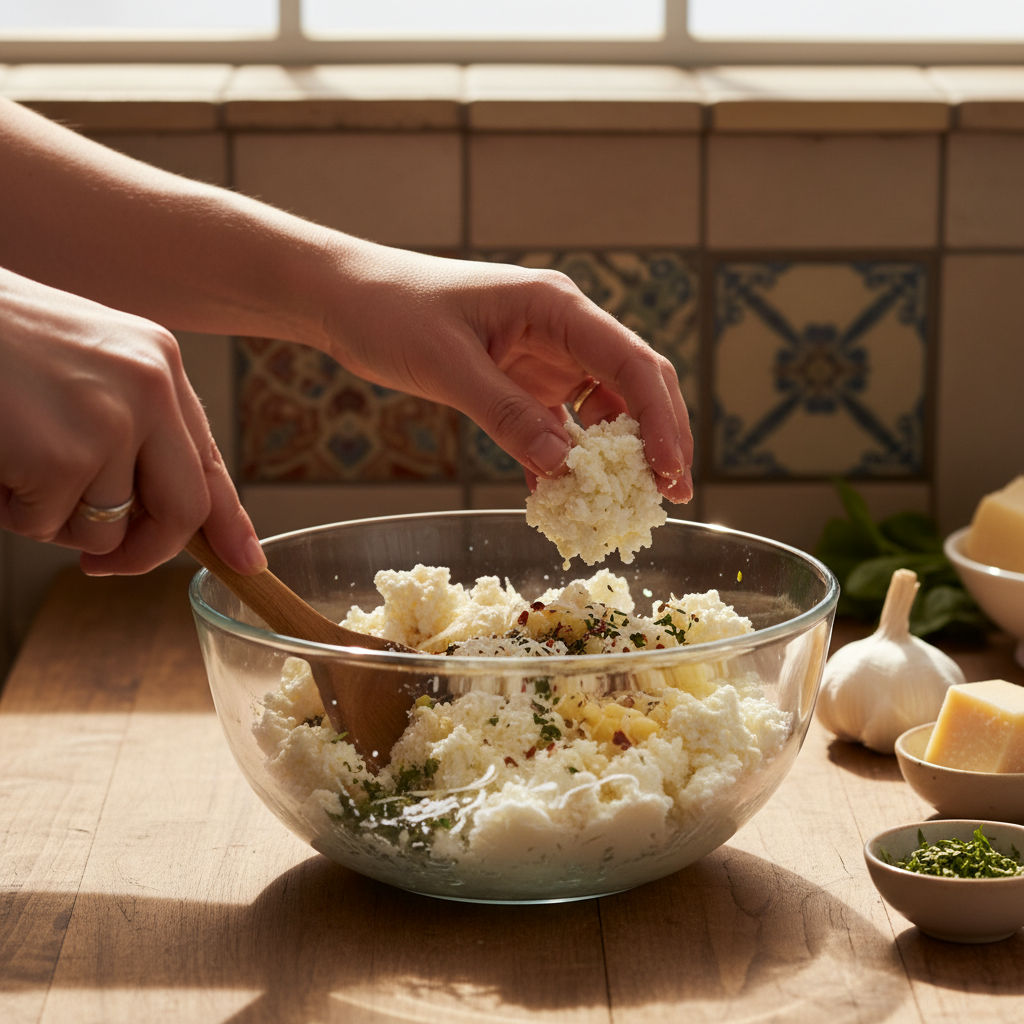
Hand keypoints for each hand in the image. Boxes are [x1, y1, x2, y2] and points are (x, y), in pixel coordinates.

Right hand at [0, 268, 263, 574]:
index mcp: (160, 364)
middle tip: (101, 567)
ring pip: (105, 528)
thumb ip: (130, 429)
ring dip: (50, 517)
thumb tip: (155, 516)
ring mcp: (112, 419)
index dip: (228, 522)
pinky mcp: (64, 453)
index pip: (209, 461)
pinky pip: (48, 525)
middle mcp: (152, 387)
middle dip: (144, 553)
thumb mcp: (82, 369)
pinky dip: (12, 510)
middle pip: (184, 510)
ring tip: (12, 457)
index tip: (246, 562)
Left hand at [320, 245, 692, 501]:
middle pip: (634, 386)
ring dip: (614, 458)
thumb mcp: (449, 366)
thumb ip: (507, 415)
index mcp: (556, 307)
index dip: (661, 418)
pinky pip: (558, 428)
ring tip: (623, 507)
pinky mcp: (522, 384)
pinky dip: (564, 463)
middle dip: (658, 440)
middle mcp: (562, 331)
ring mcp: (545, 359)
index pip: (632, 362)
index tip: (670, 471)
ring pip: (602, 411)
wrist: (347, 299)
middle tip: (671, 496)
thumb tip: (567, 468)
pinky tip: (564, 499)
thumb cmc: (393, 311)